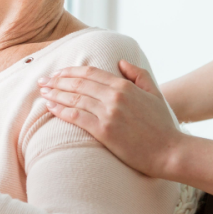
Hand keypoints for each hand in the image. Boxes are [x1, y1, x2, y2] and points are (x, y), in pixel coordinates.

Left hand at [38, 60, 183, 178]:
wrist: (170, 151)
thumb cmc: (162, 124)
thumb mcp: (154, 92)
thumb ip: (138, 74)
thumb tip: (120, 62)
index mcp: (124, 86)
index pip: (90, 73)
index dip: (70, 72)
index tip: (57, 73)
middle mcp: (114, 97)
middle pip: (78, 84)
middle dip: (57, 81)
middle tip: (42, 81)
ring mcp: (108, 114)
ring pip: (74, 99)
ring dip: (55, 94)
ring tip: (43, 92)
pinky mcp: (104, 132)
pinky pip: (76, 117)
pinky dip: (61, 111)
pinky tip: (51, 108)